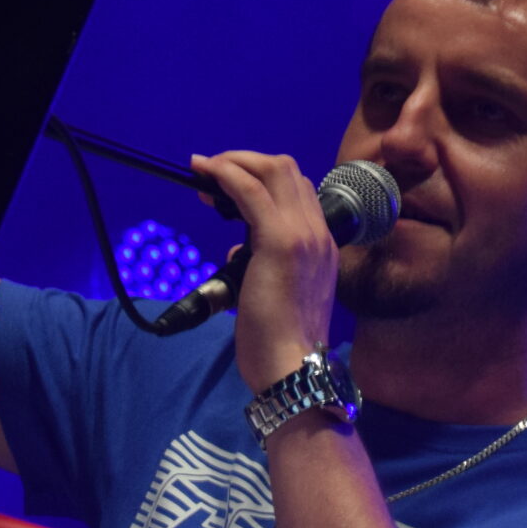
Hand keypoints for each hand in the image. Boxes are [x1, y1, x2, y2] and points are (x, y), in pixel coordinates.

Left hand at [189, 151, 337, 393]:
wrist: (291, 366)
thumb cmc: (278, 341)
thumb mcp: (274, 290)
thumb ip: (262, 264)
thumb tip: (238, 249)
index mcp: (321, 245)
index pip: (297, 190)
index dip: (260, 178)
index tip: (227, 187)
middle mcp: (319, 233)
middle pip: (287, 170)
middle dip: (245, 161)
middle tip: (211, 173)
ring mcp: (303, 235)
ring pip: (273, 170)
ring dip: (234, 162)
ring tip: (205, 171)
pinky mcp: (280, 242)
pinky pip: (252, 191)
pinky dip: (227, 174)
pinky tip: (207, 175)